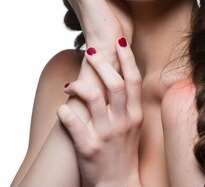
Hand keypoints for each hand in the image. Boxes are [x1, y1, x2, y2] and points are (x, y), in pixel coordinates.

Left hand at [57, 37, 142, 186]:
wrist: (118, 185)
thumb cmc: (124, 150)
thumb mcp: (134, 124)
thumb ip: (128, 100)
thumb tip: (121, 72)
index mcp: (135, 114)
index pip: (133, 79)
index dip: (127, 57)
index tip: (118, 41)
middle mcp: (123, 122)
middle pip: (114, 83)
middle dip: (101, 63)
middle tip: (91, 52)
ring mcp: (106, 135)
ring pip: (92, 98)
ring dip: (79, 85)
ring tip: (70, 85)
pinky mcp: (88, 148)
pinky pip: (74, 124)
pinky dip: (65, 113)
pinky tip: (61, 109)